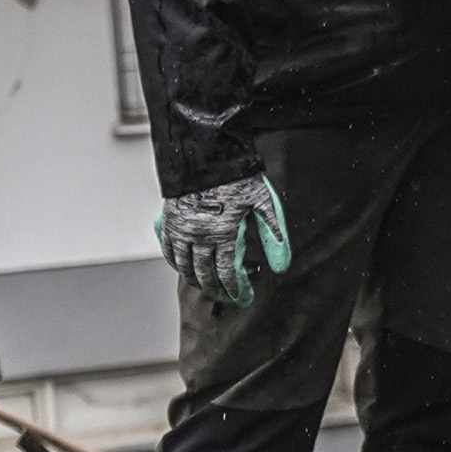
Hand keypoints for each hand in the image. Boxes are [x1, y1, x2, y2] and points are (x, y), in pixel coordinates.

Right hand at [162, 175, 293, 308]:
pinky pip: (168, 251)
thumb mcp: (263, 203)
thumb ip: (273, 234)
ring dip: (195, 281)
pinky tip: (183, 269)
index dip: (235, 290)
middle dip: (216, 290)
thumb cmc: (236, 176)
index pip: (228, 274)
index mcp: (223, 234)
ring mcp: (181, 230)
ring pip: (185, 267)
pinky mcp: (169, 221)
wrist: (206, 154)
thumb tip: (282, 265)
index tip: (242, 298)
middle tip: (225, 296)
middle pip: (205, 275)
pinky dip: (175, 264)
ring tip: (206, 286)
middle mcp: (199, 236)